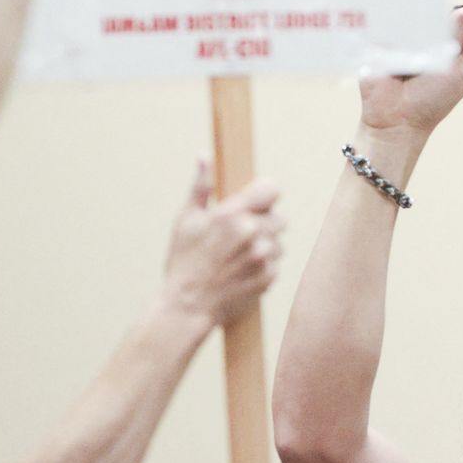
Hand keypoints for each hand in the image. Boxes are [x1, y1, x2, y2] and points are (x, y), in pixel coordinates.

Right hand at [161, 160, 284, 327]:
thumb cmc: (183, 262)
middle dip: (265, 221)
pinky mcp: (269, 277)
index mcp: (232, 214)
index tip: (255, 202)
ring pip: (280, 240)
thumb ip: (201, 186)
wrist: (187, 307)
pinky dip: (265, 265)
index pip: (272, 189)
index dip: (264, 194)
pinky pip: (277, 262)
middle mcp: (252, 233)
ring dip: (266, 244)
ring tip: (239, 254)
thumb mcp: (186, 220)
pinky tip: (242, 270)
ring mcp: (263, 257)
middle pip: (280, 216)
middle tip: (242, 233)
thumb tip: (204, 156)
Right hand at [357, 6, 462, 141]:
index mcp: (446, 37)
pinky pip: (384, 22)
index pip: (459, 13)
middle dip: (436, 23)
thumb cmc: (434, 99)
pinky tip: (396, 49)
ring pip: (408, 12)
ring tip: (414, 55)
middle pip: (434, 8)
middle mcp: (423, 31)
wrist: (396, 121)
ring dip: (413, 26)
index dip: (460, 18)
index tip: (455, 36)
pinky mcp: (378, 38)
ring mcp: (400, 34)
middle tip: (433, 49)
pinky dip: (392, 31)